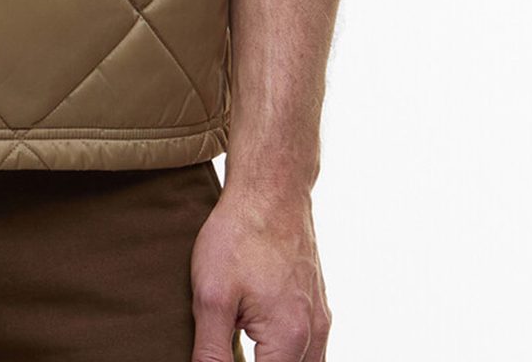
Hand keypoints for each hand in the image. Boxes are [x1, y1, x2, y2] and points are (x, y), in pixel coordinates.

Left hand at [189, 182, 329, 360]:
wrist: (271, 188)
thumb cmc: (239, 235)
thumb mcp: (211, 295)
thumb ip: (211, 350)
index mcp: (289, 339)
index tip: (219, 354)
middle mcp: (314, 334)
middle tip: (231, 349)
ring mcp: (320, 319)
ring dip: (275, 361)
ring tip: (246, 347)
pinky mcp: (317, 304)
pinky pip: (312, 350)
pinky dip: (289, 356)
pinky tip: (264, 346)